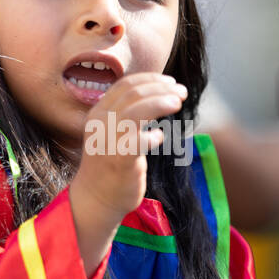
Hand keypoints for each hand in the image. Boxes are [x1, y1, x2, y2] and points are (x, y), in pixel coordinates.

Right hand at [70, 72, 186, 223]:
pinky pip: (139, 141)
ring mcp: (108, 141)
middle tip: (182, 92)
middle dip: (161, 88)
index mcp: (98, 112)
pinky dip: (153, 135)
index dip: (151, 79)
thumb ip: (127, 114)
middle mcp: (101, 123)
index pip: (124, 85)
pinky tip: (160, 137)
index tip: (170, 82)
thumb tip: (157, 95)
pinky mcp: (119, 159)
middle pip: (133, 93)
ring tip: (178, 103)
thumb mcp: (113, 132)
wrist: (96, 199)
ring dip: (160, 102)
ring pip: (136, 111)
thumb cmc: (111, 164)